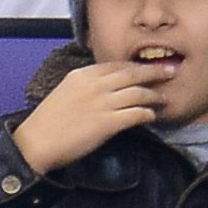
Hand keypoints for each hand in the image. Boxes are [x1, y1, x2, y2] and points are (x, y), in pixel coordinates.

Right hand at [10, 61, 174, 175]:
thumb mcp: (65, 92)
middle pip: (132, 73)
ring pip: (138, 93)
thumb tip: (106, 88)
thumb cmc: (48, 122)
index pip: (117, 65)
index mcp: (83, 74)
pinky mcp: (107, 123)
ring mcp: (102, 103)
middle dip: (154, 72)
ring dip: (154, 95)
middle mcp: (95, 84)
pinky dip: (147, 114)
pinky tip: (152, 116)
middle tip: (170, 73)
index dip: (136, 65)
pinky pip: (135, 114)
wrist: (37, 143)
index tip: (147, 68)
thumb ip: (86, 86)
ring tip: (164, 98)